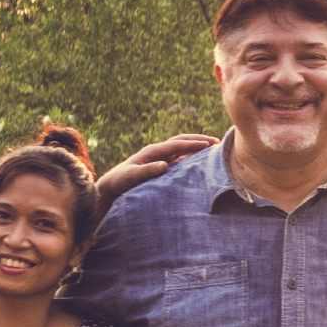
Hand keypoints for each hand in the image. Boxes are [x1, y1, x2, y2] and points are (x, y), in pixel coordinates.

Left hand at [97, 134, 218, 202]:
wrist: (110, 187)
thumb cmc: (120, 182)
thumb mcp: (131, 177)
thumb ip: (147, 170)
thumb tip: (165, 165)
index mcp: (152, 151)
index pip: (177, 144)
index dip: (193, 144)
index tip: (209, 144)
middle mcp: (157, 152)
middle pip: (181, 141)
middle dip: (198, 140)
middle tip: (216, 142)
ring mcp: (159, 157)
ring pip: (181, 147)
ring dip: (196, 146)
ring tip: (212, 147)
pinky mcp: (160, 165)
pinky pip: (178, 157)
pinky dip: (191, 155)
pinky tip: (200, 159)